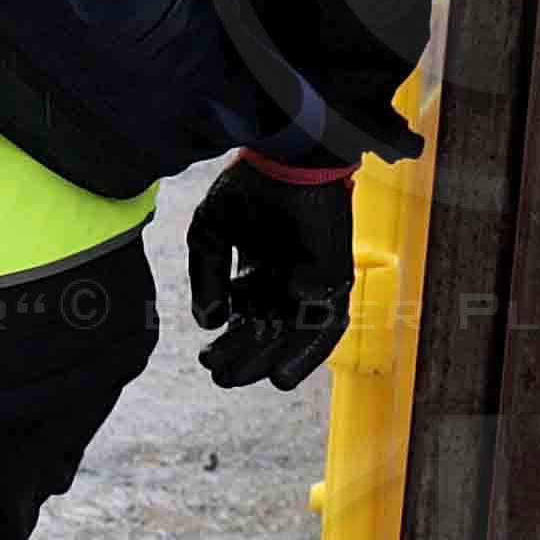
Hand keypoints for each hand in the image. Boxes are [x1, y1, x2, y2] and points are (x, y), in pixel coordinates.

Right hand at [187, 159, 356, 389]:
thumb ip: (206, 278)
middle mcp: (286, 279)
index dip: (226, 342)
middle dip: (246, 357)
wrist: (287, 160)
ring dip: (278, 359)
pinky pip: (327, 324)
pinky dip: (309, 351)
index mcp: (258, 269)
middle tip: (223, 377)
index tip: (206, 359)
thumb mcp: (208, 235)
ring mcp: (312, 281)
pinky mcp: (334, 279)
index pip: (244, 317)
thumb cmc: (249, 188)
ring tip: (257, 379)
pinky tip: (282, 372)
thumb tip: (208, 322)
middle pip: (268, 332)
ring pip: (297, 334)